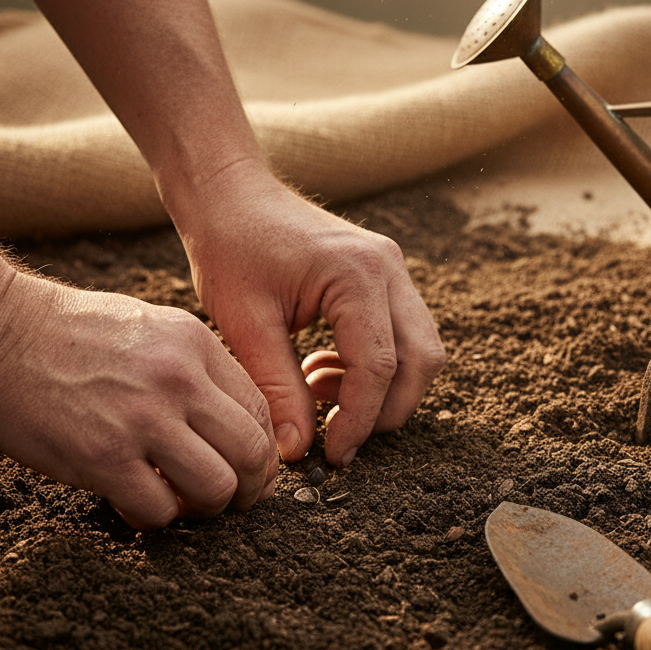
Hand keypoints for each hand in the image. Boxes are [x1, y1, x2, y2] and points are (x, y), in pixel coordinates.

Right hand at [0, 274, 277, 529]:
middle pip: (252, 453)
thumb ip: (194, 368)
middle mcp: (179, 380)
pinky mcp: (101, 457)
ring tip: (180, 503)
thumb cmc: (68, 332)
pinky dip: (154, 517)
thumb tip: (229, 421)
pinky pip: (157, 509)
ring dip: (205, 508)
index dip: (262, 450)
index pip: (259, 410)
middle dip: (249, 488)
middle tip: (230, 500)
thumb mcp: (151, 327)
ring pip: (215, 487)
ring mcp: (142, 420)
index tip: (248, 469)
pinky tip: (132, 502)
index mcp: (195, 345)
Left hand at [169, 163, 445, 467]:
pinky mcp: (385, 276)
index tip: (333, 456)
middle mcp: (389, 268)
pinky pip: (403, 334)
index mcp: (357, 274)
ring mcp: (393, 269)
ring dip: (382, 388)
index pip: (379, 366)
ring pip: (420, 350)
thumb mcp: (244, 324)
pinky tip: (321, 370)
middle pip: (420, 361)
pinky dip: (375, 366)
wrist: (230, 193)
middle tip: (336, 437)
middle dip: (385, 410)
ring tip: (317, 392)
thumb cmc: (230, 247)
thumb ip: (277, 389)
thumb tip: (297, 452)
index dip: (360, 419)